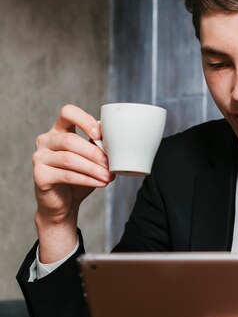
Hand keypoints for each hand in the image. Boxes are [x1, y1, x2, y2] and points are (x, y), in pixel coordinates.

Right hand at [33, 104, 112, 261]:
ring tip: (109, 176)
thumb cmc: (79, 177)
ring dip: (93, 168)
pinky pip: (66, 175)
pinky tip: (100, 183)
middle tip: (111, 164)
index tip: (100, 134)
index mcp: (58, 130)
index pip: (67, 112)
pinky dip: (86, 179)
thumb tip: (118, 136)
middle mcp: (45, 140)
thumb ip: (99, 145)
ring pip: (69, 159)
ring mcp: (39, 157)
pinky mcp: (40, 175)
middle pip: (70, 140)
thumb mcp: (92, 158)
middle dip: (94, 153)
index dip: (84, 120)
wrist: (64, 204)